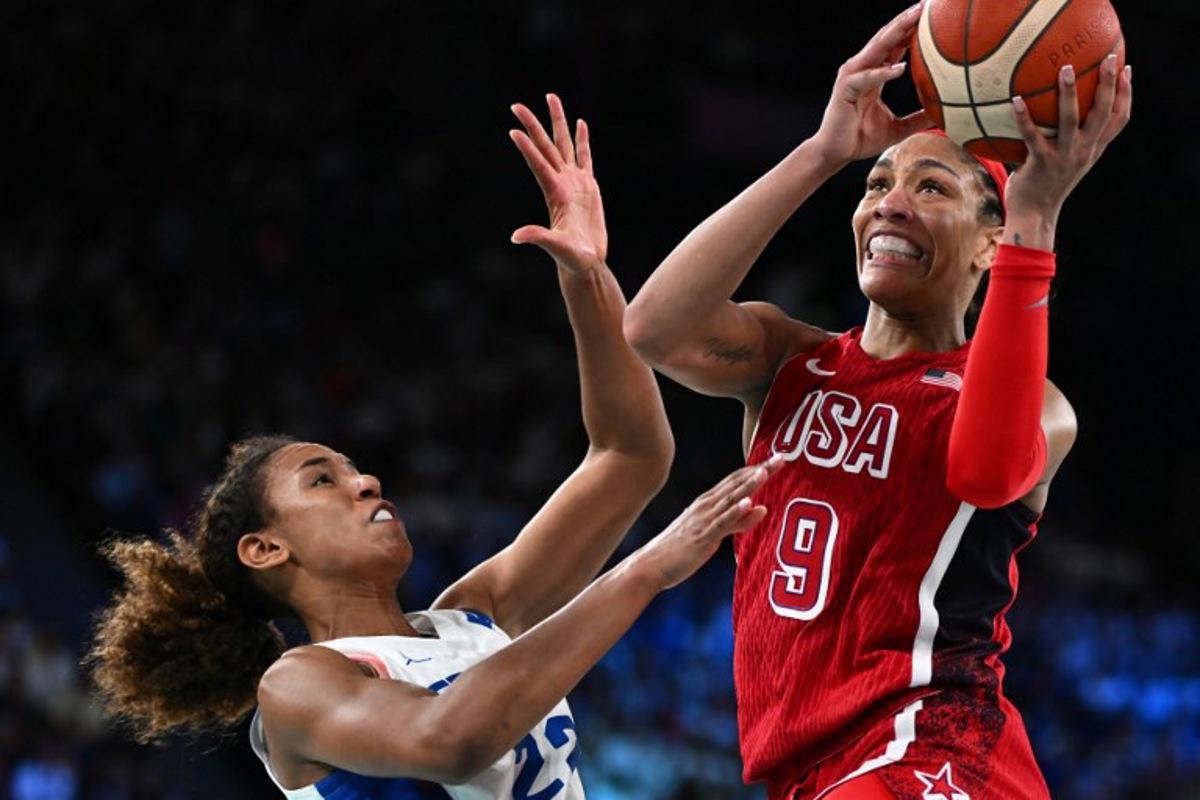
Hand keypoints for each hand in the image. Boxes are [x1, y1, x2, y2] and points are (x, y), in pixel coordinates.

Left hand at [509, 94, 606, 274]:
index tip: (514, 130)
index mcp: (555, 193)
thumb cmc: (572, 257)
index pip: (538, 164)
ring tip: (551, 98)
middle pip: (546, 147)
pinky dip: (582, 140)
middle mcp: (561, 183)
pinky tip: (581, 123)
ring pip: (564, 145)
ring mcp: (574, 183)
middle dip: (533, 125)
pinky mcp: (588, 186)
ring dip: (558, 122)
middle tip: (516, 105)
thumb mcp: (555, 247)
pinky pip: (585, 156)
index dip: (527, 148)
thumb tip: (516, 237)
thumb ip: (538, 238)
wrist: (585, 262)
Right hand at [633, 456, 783, 591]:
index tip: (777, 458)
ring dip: (748, 485)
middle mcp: (706, 506)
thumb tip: (762, 508)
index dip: (757, 468)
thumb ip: (739, 520)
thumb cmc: (680, 549)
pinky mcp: (702, 537)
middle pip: (737, 484)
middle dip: (760, 471)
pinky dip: (735, 512)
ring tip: (764, 472)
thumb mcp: (713, 532)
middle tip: (781, 457)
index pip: (736, 480)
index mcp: (708, 502)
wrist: (650, 565)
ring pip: (731, 500)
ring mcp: (704, 520)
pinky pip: (722, 523)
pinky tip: (748, 503)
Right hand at [809, 3, 930, 165]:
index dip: (911, 29)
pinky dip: (883, 72)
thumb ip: (918, 118)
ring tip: (915, 19)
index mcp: (874, 74)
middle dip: (905, 20)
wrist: (835, 153)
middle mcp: (862, 69)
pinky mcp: (846, 90)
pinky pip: (867, 77)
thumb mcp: (898, 128)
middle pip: (886, 38)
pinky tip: (901, 67)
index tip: (931, 14)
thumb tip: (944, 116)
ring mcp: (852, 77)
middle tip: (925, 5)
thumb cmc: (861, 139)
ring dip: (895, 33)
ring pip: (876, 49)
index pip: (894, 45)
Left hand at [1005, 54, 1132, 221]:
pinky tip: (1016, 100)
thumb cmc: (1045, 183)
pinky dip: (1024, 117)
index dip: (1126, 94)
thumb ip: (1066, 137)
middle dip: (1109, 84)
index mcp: (1093, 149)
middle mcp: (1084, 151)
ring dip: (1069, 93)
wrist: (1035, 214)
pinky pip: (1032, 136)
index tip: (1126, 70)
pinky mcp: (1041, 163)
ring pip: (1072, 120)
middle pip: (1104, 113)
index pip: (1119, 119)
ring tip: (1066, 68)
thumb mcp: (1064, 159)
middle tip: (1109, 58)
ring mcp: (1064, 157)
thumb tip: (1051, 107)